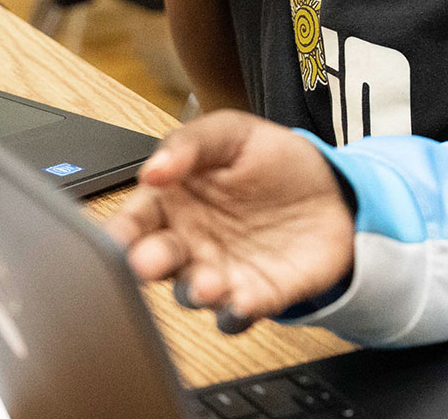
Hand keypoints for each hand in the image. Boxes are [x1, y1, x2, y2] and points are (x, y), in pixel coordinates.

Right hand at [103, 111, 354, 326]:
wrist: (331, 188)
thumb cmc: (272, 160)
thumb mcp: (233, 133)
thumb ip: (192, 144)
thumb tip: (154, 169)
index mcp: (172, 203)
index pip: (135, 221)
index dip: (120, 231)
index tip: (115, 238)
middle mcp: (187, 244)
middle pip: (154, 262)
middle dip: (147, 265)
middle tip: (147, 262)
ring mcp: (219, 273)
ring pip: (192, 293)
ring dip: (194, 292)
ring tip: (205, 283)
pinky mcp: (255, 297)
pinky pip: (236, 314)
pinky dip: (234, 315)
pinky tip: (240, 305)